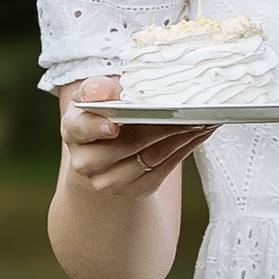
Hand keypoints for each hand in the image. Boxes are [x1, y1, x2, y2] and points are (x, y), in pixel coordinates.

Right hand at [58, 79, 206, 193]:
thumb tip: (100, 89)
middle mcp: (87, 161)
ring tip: (204, 119)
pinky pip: (166, 167)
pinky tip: (201, 132)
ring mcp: (110, 180)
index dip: (96, 128)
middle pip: (127, 143)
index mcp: (74, 130)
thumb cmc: (105, 114)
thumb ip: (99, 89)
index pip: (82, 128)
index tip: (113, 126)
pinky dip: (186, 148)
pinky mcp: (136, 189)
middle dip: (161, 125)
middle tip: (189, 110)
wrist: (106, 154)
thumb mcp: (98, 96)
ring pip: (152, 156)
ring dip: (182, 136)